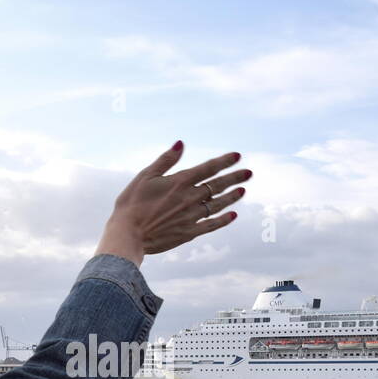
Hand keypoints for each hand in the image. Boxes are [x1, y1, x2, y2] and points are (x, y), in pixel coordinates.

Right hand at [95, 142, 250, 264]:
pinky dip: (223, 220)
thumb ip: (165, 160)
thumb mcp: (145, 176)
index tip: (237, 156)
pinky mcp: (188, 233)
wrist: (128, 234)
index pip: (208, 168)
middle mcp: (189, 198)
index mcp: (180, 182)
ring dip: (231, 197)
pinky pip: (211, 225)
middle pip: (217, 185)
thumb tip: (181, 144)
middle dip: (234, 177)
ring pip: (217, 204)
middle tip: (248, 173)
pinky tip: (232, 215)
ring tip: (243, 190)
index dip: (224, 161)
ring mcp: (191, 216)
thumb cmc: (132, 204)